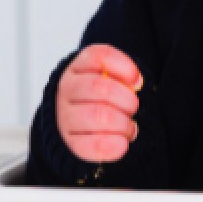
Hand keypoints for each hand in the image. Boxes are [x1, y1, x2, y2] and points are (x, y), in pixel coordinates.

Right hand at [56, 44, 142, 162]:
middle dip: (127, 99)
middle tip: (133, 108)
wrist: (74, 125)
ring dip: (123, 123)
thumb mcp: (109, 78)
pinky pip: (94, 145)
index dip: (125, 67)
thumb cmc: (99, 97)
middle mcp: (67, 88)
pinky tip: (122, 143)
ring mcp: (65, 116)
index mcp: (78, 66)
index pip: (99, 56)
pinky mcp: (68, 143)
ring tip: (129, 127)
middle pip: (100, 87)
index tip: (137, 81)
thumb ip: (123, 76)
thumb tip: (136, 83)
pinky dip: (115, 145)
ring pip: (98, 115)